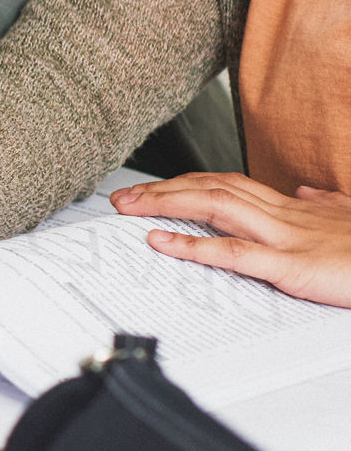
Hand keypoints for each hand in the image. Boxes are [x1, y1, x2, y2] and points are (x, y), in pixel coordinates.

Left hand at [111, 173, 350, 306]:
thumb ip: (328, 204)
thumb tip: (310, 191)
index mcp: (297, 207)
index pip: (230, 184)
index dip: (188, 183)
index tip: (155, 188)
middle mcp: (287, 214)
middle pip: (212, 188)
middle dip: (163, 189)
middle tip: (122, 196)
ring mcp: (288, 237)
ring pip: (215, 207)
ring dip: (165, 205)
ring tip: (127, 208)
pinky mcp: (293, 267)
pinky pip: (234, 252)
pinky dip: (192, 246)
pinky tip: (160, 242)